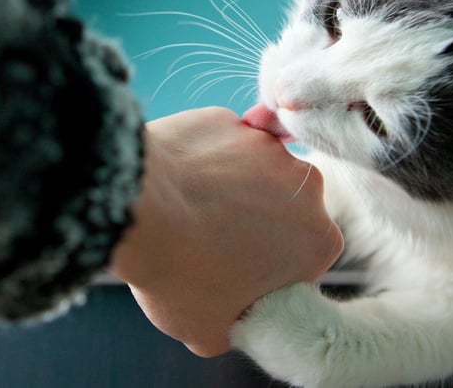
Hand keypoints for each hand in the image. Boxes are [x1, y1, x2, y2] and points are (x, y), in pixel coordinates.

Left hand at [108, 107, 342, 356]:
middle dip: (257, 224)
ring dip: (231, 188)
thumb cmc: (178, 273)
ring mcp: (266, 145)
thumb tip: (233, 314)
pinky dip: (202, 160)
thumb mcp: (211, 332)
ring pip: (253, 172)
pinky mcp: (229, 120)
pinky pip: (220, 144)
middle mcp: (306, 186)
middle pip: (284, 211)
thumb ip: (240, 323)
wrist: (135, 208)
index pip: (302, 260)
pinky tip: (173, 183)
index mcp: (317, 242)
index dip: (268, 271)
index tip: (235, 275)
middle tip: (208, 242)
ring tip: (185, 211)